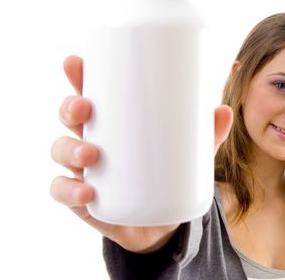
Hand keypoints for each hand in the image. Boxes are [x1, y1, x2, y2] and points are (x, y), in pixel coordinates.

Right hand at [50, 55, 232, 252]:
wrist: (160, 223)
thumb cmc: (167, 175)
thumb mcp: (188, 154)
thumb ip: (206, 135)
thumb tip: (224, 111)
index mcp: (113, 122)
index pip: (91, 93)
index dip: (78, 76)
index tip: (76, 62)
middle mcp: (92, 140)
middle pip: (70, 116)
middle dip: (71, 107)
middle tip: (85, 108)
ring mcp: (83, 169)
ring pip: (61, 151)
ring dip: (69, 149)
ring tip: (90, 155)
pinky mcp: (81, 198)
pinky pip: (63, 192)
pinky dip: (70, 190)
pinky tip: (87, 192)